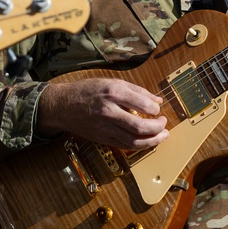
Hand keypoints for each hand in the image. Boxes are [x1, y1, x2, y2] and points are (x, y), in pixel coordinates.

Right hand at [38, 77, 168, 149]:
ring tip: (162, 136)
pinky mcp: (102, 139)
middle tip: (164, 124)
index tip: (158, 109)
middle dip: (157, 128)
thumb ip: (137, 91)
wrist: (63, 105)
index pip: (143, 105)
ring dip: (152, 141)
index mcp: (113, 93)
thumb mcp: (113, 82)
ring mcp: (105, 128)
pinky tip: (147, 141)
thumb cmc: (88, 91)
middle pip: (140, 127)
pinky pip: (124, 146)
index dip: (155, 109)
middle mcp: (109, 112)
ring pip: (133, 141)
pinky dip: (139, 146)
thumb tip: (158, 100)